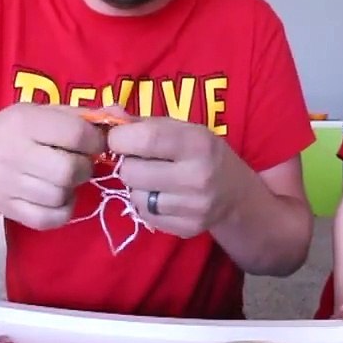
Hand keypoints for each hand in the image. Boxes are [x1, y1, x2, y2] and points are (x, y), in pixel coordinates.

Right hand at [0, 103, 104, 229]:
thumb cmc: (17, 134)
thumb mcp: (43, 114)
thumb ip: (83, 116)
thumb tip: (122, 116)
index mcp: (23, 122)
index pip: (75, 134)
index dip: (95, 141)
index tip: (93, 144)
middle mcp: (12, 153)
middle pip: (69, 170)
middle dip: (84, 168)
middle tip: (78, 164)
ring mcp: (8, 185)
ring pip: (61, 196)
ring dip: (72, 189)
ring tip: (63, 178)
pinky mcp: (10, 210)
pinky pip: (51, 218)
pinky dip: (63, 210)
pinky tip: (57, 197)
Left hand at [102, 104, 244, 237]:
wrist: (237, 193)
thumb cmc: (204, 152)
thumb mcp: (183, 129)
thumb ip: (144, 123)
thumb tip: (106, 113)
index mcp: (198, 143)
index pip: (144, 139)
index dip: (120, 138)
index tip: (119, 139)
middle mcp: (197, 176)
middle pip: (131, 172)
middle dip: (129, 164)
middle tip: (142, 161)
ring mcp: (193, 207)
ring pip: (134, 196)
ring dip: (138, 186)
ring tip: (155, 179)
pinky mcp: (186, 229)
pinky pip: (144, 215)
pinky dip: (146, 205)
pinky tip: (162, 196)